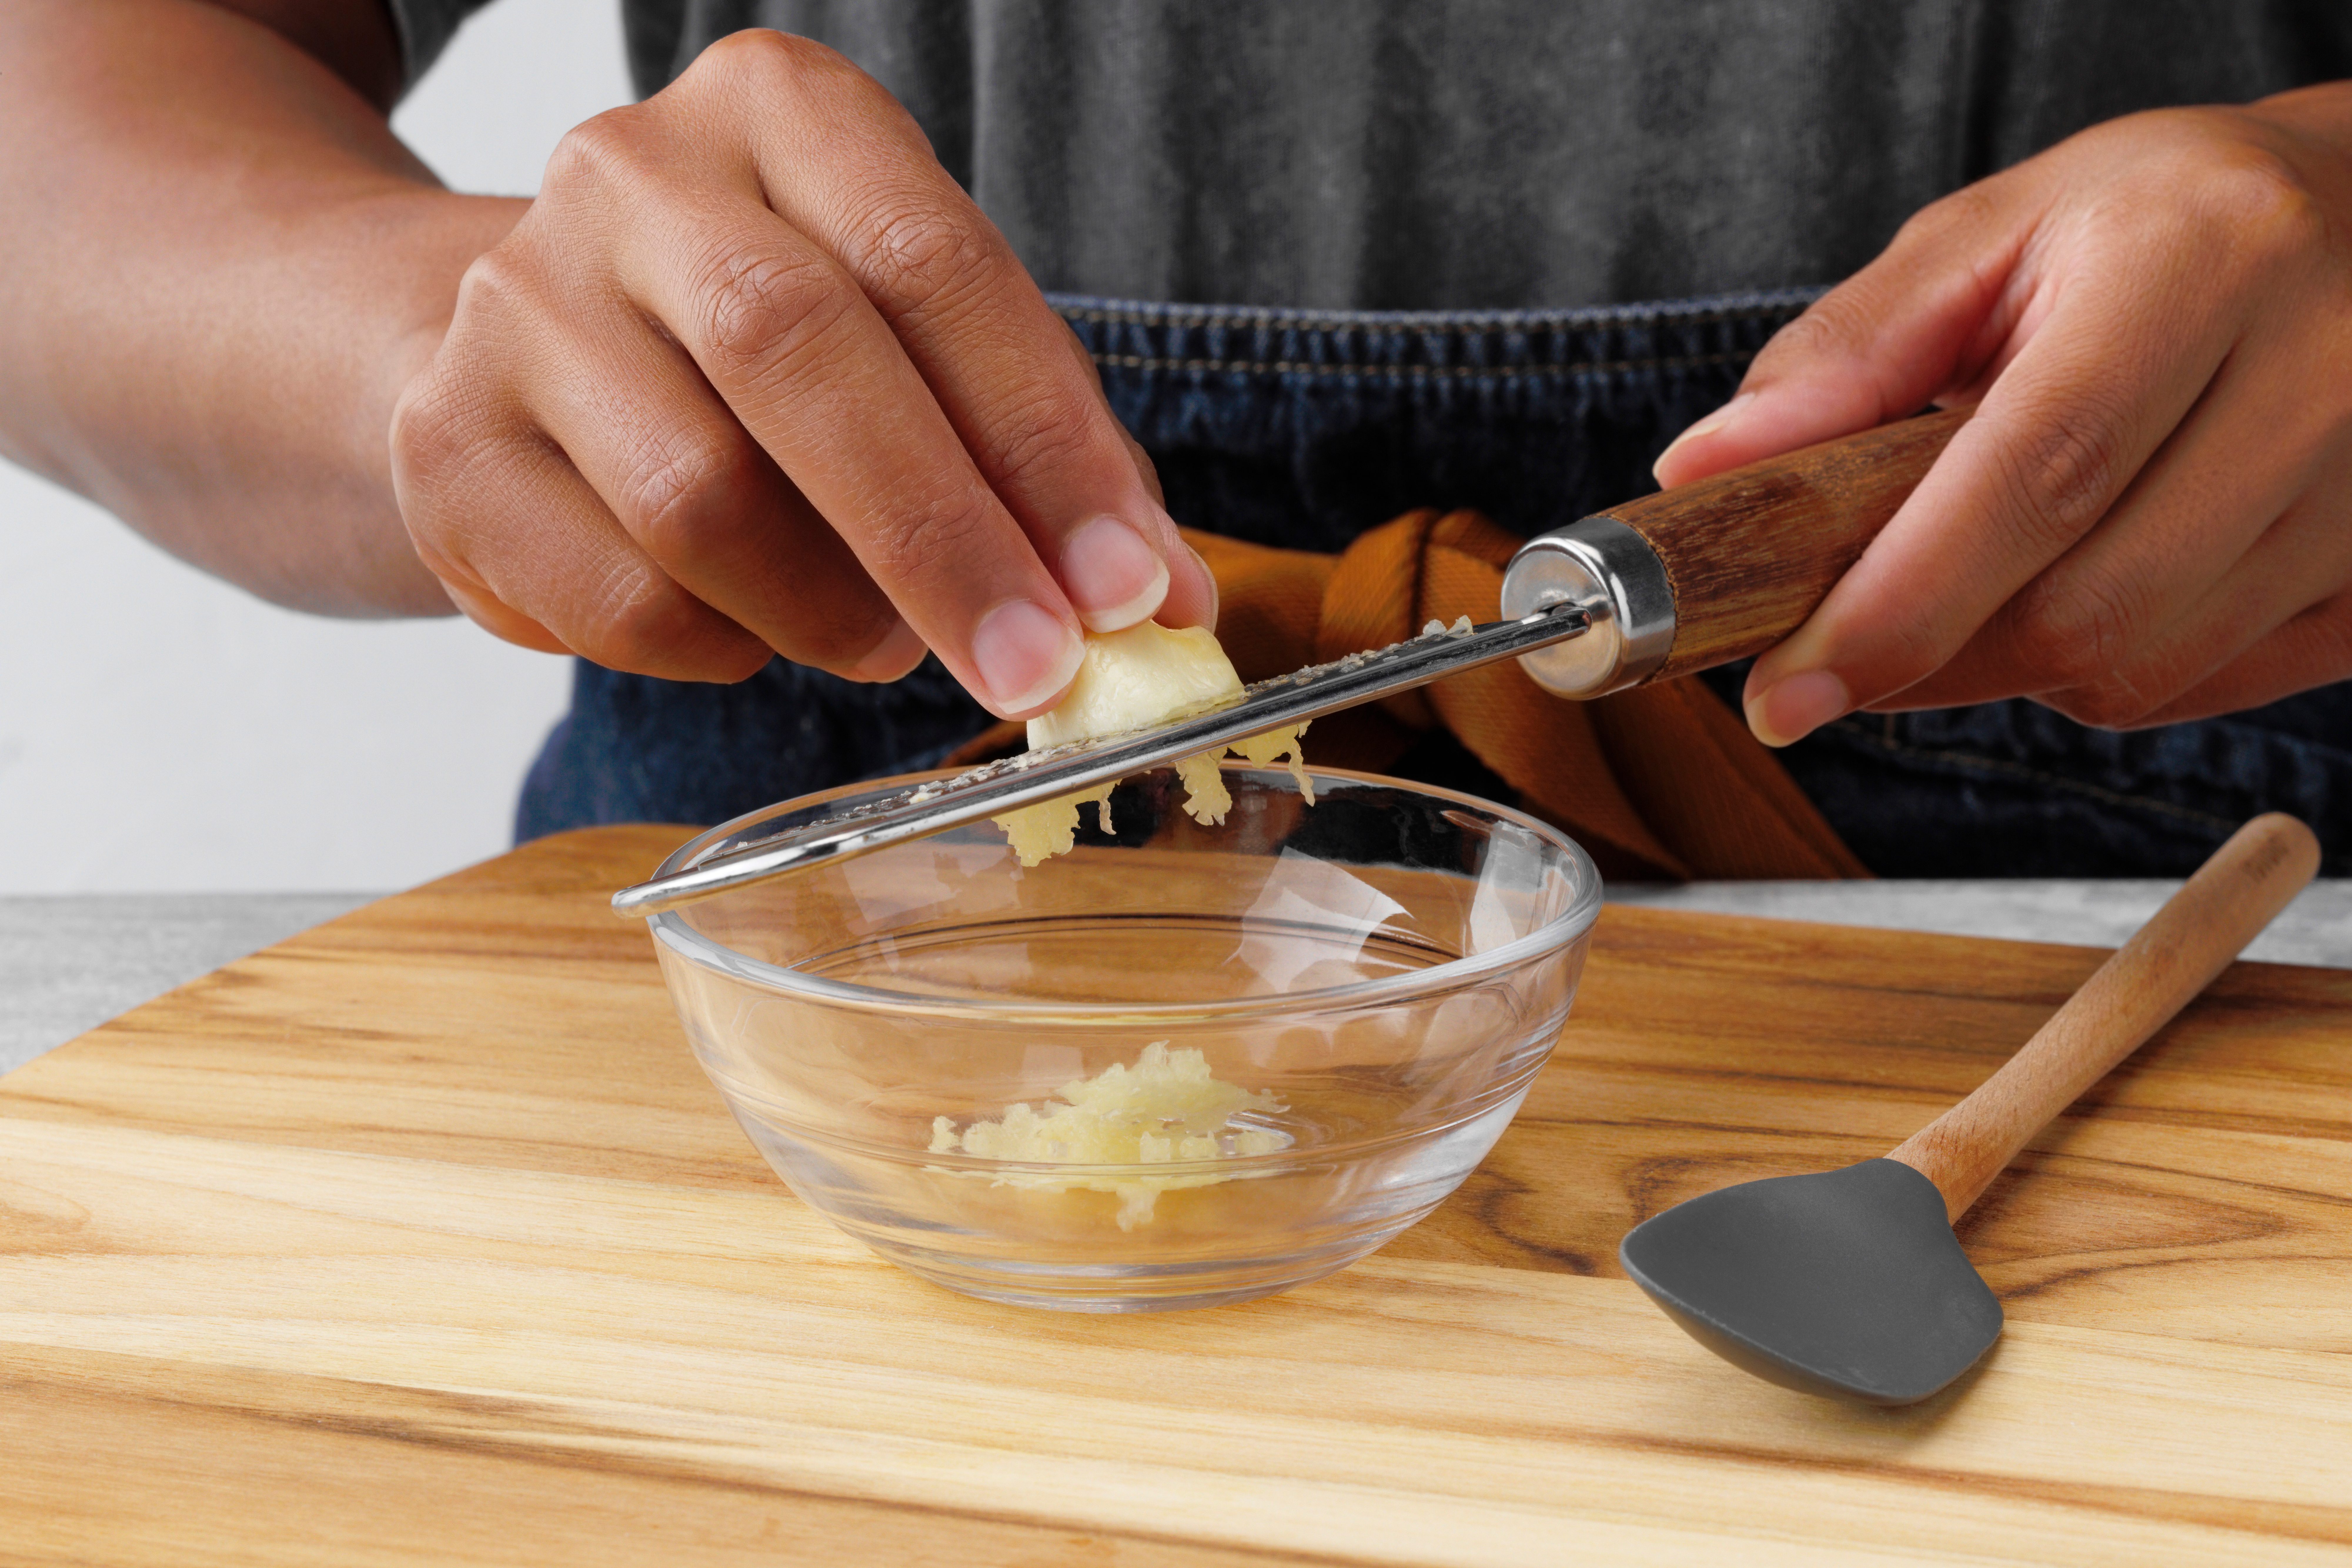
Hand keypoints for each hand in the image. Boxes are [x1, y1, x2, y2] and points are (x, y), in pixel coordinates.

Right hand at [390, 30, 1214, 716]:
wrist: (529, 354)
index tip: (1127, 585)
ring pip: (701, 496)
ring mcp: (517, 304)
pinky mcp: (450, 448)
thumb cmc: (762, 356)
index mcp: (780, 113)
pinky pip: (623, 597)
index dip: (1044, 443)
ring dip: (832, 611)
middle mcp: (634, 176)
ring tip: (884, 643)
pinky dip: (723, 647)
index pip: (936, 266)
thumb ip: (1030, 452)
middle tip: (1039, 666)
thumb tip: (1156, 598)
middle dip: (943, 537)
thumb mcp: (910, 344)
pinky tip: (753, 628)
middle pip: (798, 354)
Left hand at [1653, 83, 2351, 744]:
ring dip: (2013, 667)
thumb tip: (1703, 469)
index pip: (2032, 480)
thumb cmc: (2157, 224)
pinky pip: (2205, 685)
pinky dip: (2108, 670)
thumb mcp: (1988, 239)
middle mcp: (2317, 373)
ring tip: (1983, 578)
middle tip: (1849, 644)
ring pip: (2137, 669)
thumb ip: (1841, 356)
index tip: (1786, 689)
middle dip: (1931, 659)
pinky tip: (2089, 581)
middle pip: (2083, 607)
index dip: (1897, 608)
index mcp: (2204, 261)